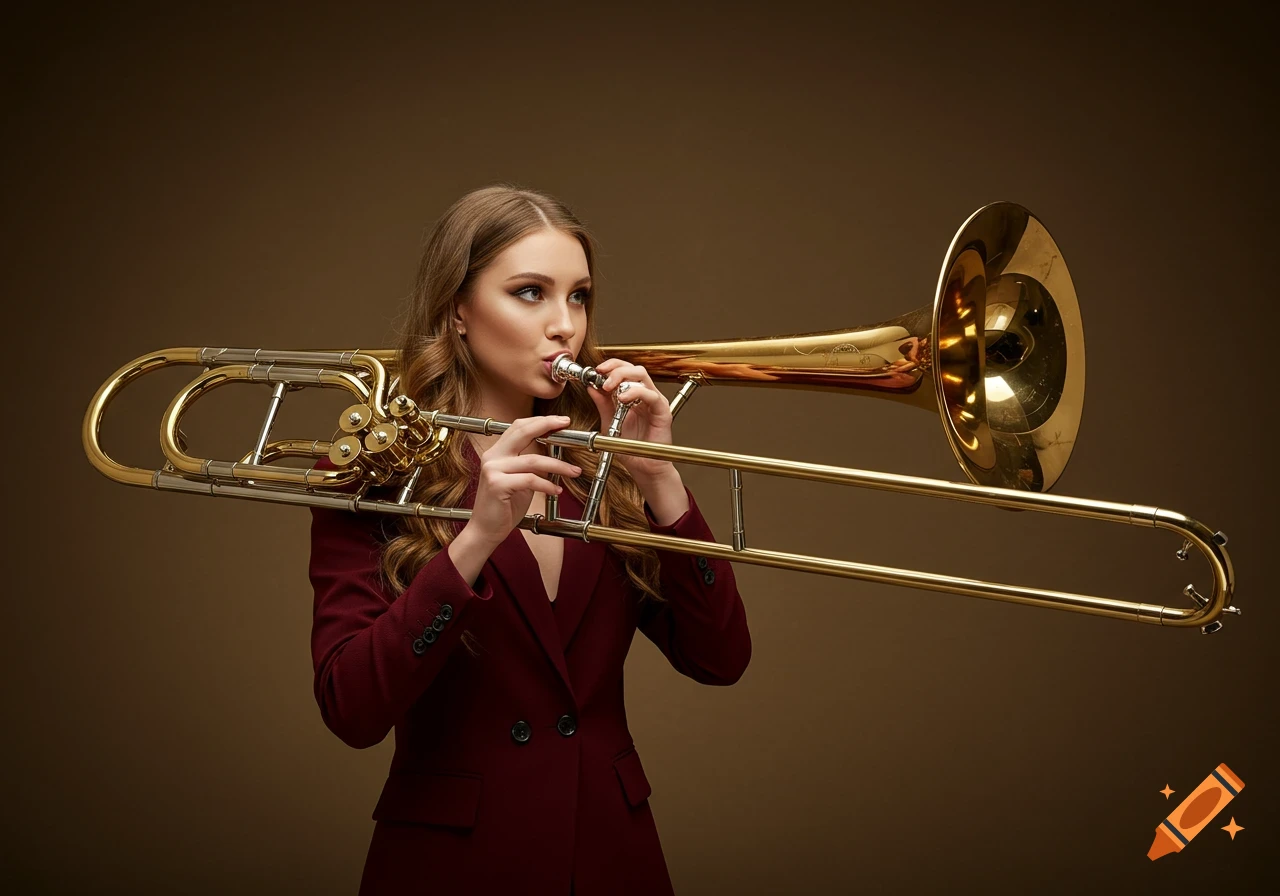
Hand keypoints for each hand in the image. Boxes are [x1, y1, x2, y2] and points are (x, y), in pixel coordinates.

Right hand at [463, 416, 582, 546]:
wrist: (485, 530)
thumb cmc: (503, 507)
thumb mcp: (519, 480)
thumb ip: (530, 465)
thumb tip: (553, 454)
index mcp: (496, 453)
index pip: (518, 427)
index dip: (540, 421)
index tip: (560, 421)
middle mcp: (492, 457)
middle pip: (522, 432)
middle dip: (547, 425)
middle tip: (566, 425)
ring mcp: (493, 470)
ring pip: (533, 460)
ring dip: (558, 466)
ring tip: (573, 471)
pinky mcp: (497, 485)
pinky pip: (530, 480)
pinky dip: (547, 485)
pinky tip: (556, 491)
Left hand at [585, 359, 675, 481]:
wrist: (642, 467)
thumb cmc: (630, 448)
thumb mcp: (609, 422)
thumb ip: (602, 404)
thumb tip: (591, 387)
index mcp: (633, 395)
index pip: (625, 370)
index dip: (611, 365)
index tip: (597, 369)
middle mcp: (645, 395)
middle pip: (634, 368)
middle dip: (616, 368)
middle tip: (602, 376)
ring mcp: (655, 402)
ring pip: (642, 376)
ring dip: (623, 377)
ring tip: (609, 387)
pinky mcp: (662, 412)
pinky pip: (652, 395)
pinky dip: (636, 393)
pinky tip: (623, 399)